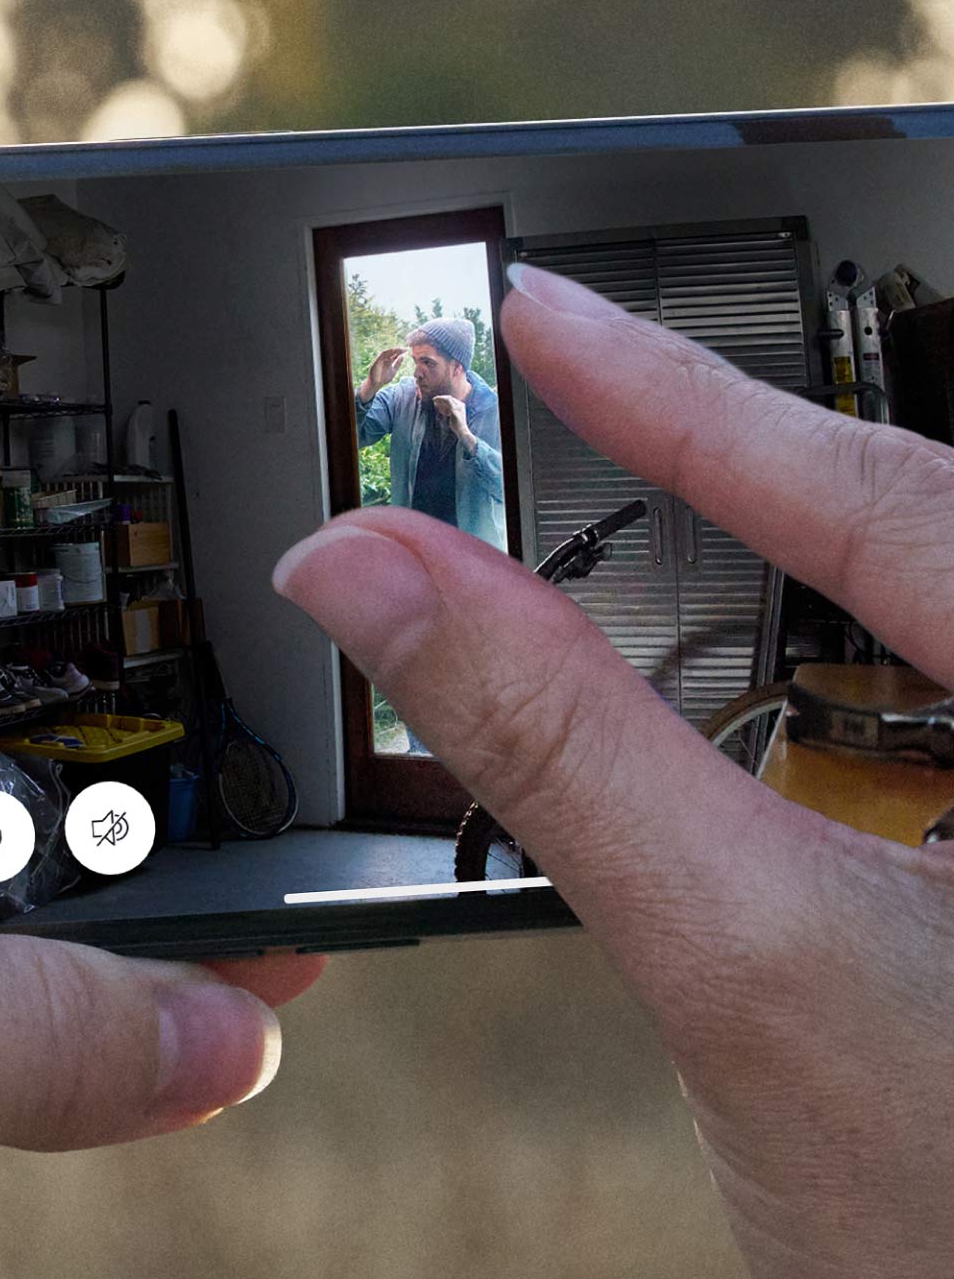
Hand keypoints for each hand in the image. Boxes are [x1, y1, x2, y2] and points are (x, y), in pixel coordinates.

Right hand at [274, 260, 953, 1278]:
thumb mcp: (742, 965)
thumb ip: (552, 743)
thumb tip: (377, 577)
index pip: (874, 489)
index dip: (672, 395)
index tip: (540, 313)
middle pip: (898, 521)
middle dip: (719, 448)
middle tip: (565, 378)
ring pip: (898, 608)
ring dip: (757, 548)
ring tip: (624, 477)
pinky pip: (901, 697)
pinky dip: (790, 660)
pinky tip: (722, 662)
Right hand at [361, 345, 405, 397]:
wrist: (376, 384)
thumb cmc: (384, 378)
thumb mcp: (393, 370)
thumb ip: (397, 364)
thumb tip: (402, 356)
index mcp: (388, 361)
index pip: (394, 354)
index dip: (400, 352)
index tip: (406, 350)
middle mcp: (384, 360)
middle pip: (390, 353)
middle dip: (396, 350)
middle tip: (403, 349)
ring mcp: (379, 361)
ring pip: (385, 353)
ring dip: (391, 351)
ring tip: (397, 350)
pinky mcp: (375, 363)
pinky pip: (379, 358)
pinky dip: (384, 355)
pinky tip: (390, 354)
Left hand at [431, 393, 469, 443]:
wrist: (461, 430)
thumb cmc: (457, 424)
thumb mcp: (453, 415)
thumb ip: (449, 411)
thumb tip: (442, 408)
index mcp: (461, 405)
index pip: (451, 399)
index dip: (443, 398)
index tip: (437, 400)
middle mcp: (460, 405)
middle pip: (449, 398)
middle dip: (441, 398)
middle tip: (434, 399)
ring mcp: (458, 407)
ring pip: (447, 400)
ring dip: (440, 399)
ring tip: (434, 400)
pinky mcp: (454, 411)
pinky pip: (447, 404)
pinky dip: (441, 404)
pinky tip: (436, 405)